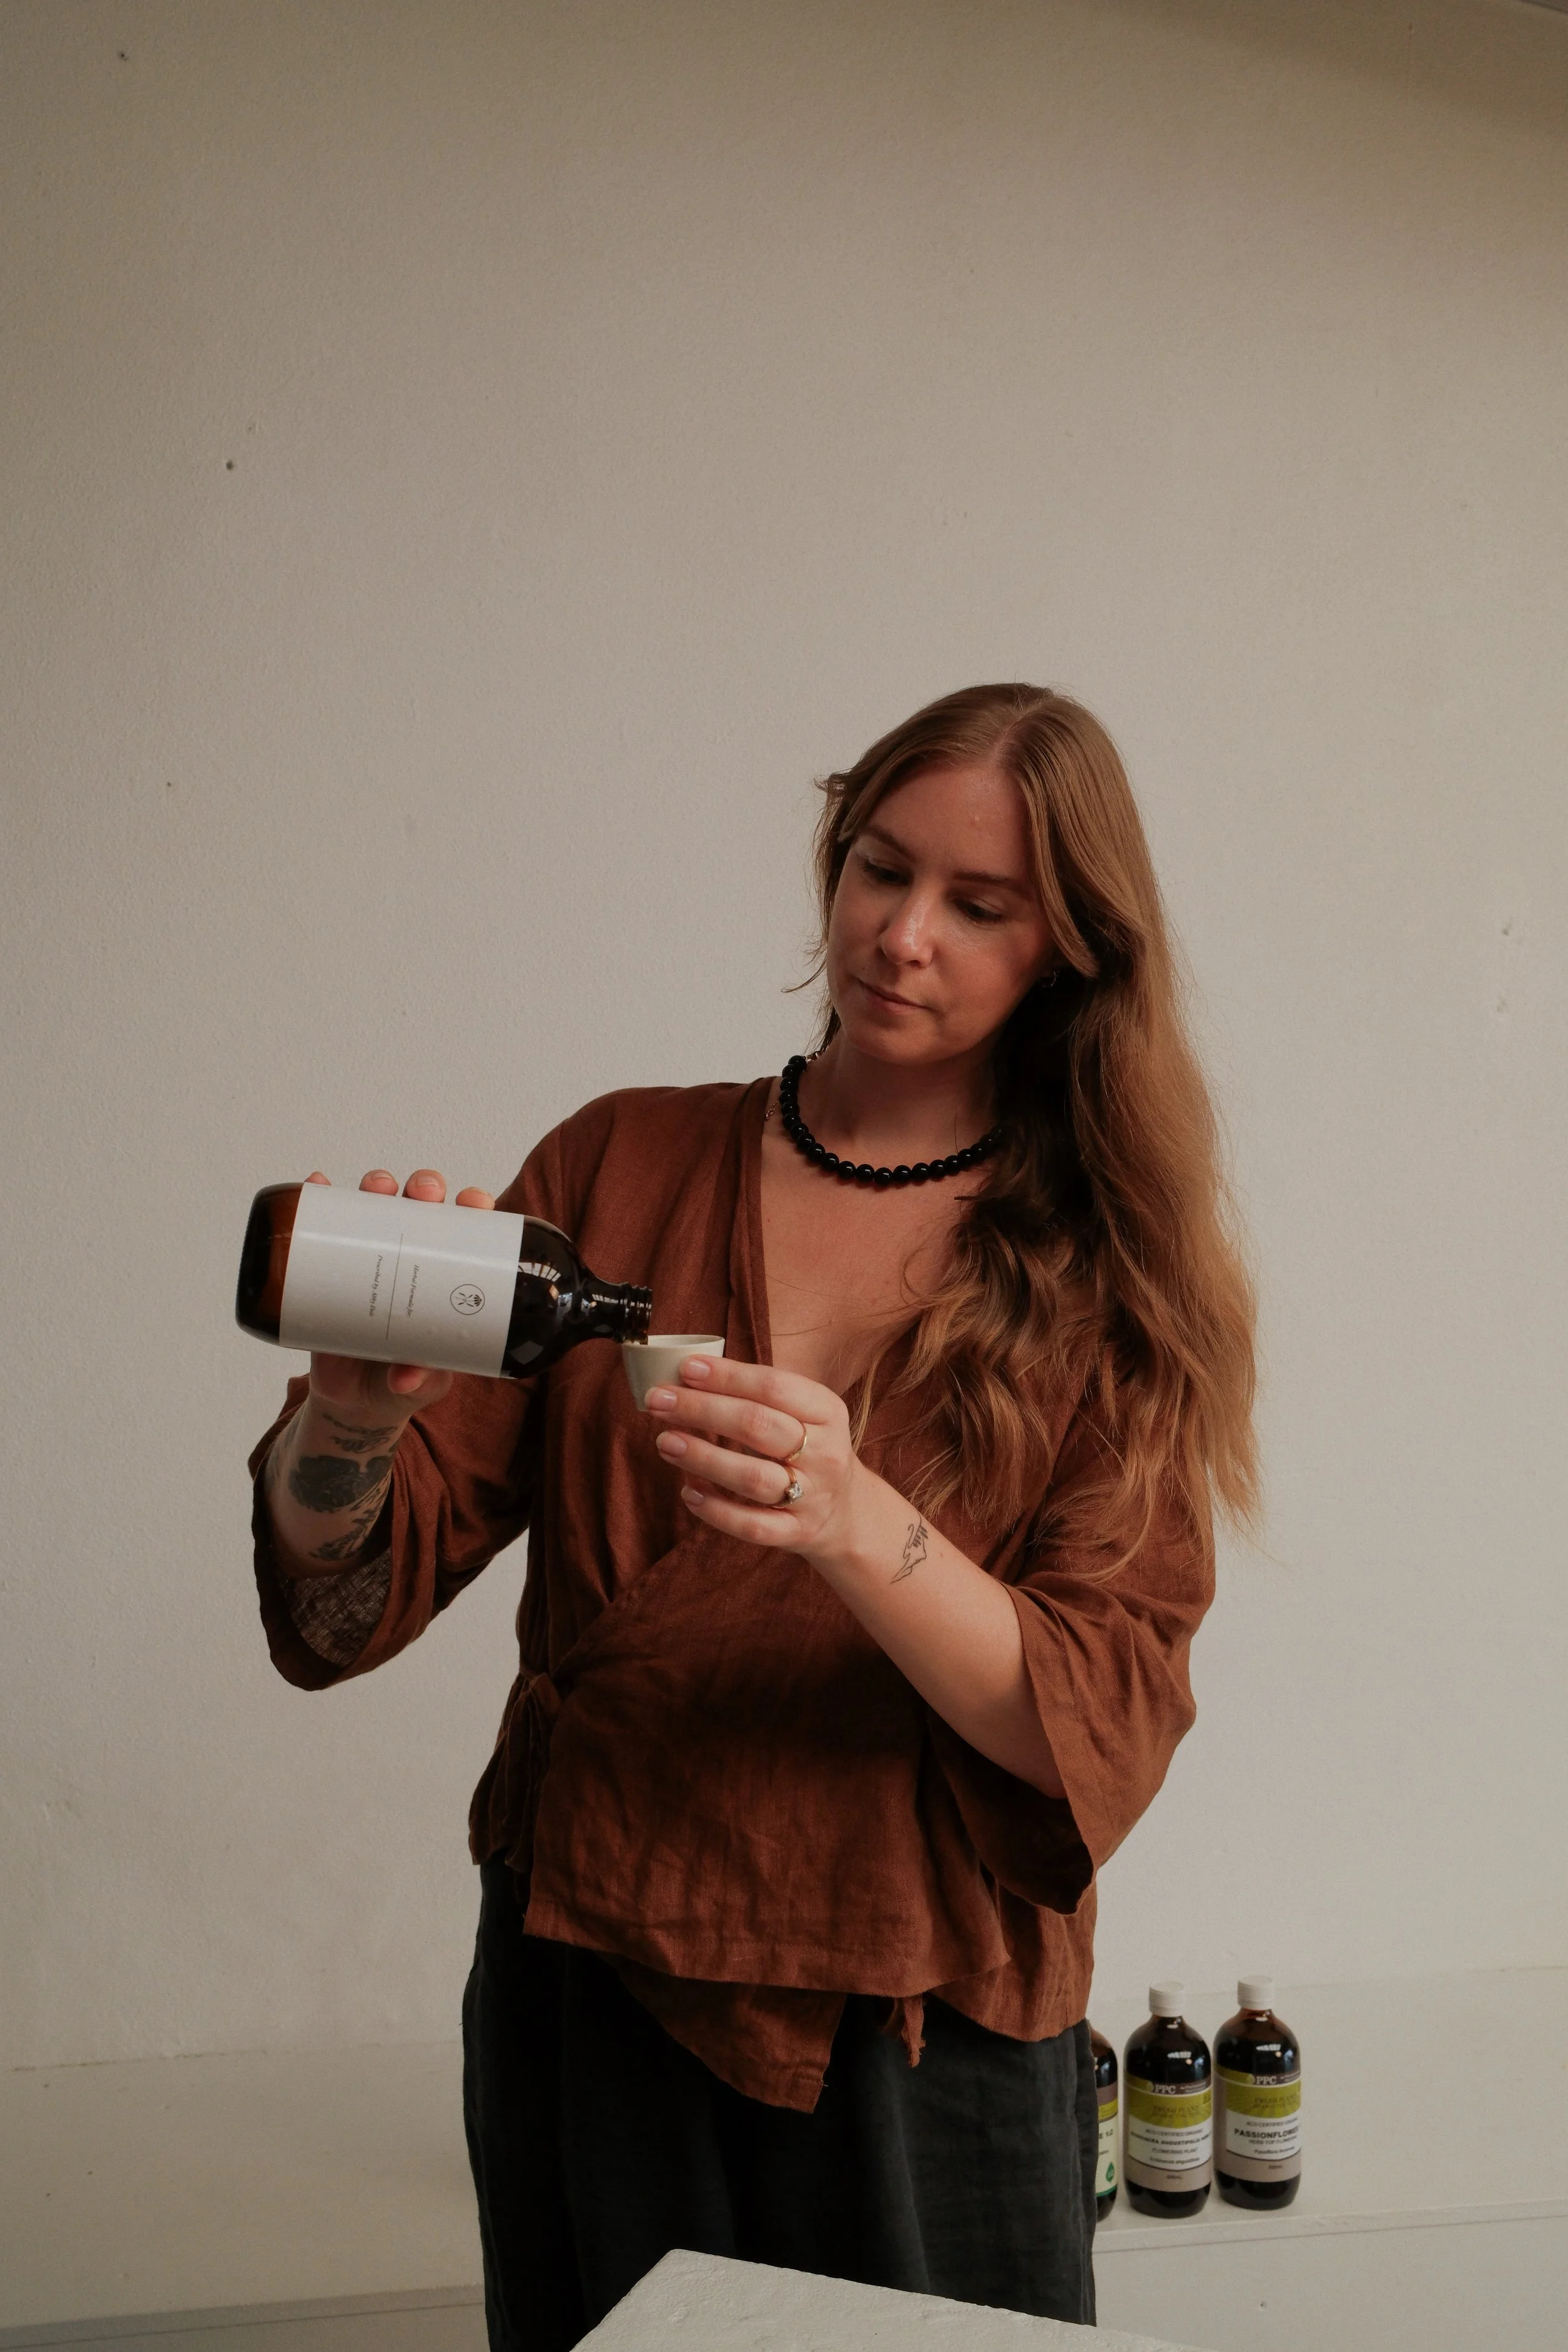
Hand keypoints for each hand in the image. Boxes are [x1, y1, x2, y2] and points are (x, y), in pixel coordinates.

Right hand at [303, 1166, 495, 1423]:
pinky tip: (318, 1187)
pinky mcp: (332, 1268)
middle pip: (424, 1207)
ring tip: (376, 1187)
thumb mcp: (423, 1382)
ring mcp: (372, 1258)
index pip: (468, 1230)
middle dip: (425, 1188)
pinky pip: (325, 1226)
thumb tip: (405, 1378)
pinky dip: (320, 1201)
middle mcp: (413, 1258)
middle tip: (423, 1194)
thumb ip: (420, 1378)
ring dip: (378, 1186)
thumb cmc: (405, 1380)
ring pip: (378, 1207)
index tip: (474, 1202)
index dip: (474, 1206)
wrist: (355, 1400)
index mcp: (447, 1275)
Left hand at [644, 1356, 866, 1565]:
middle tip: (659, 1400)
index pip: (774, 1387)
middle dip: (702, 1409)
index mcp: (827, 1413)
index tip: (685, 1368)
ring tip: (665, 1441)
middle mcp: (825, 1454)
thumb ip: (758, 1395)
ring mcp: (812, 1497)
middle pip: (758, 1426)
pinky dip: (716, 1510)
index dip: (728, 1376)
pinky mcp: (796, 1533)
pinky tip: (689, 1491)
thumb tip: (690, 1375)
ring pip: (752, 1477)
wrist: (845, 1513)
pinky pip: (752, 1525)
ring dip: (703, 1457)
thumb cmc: (808, 1449)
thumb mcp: (803, 1414)